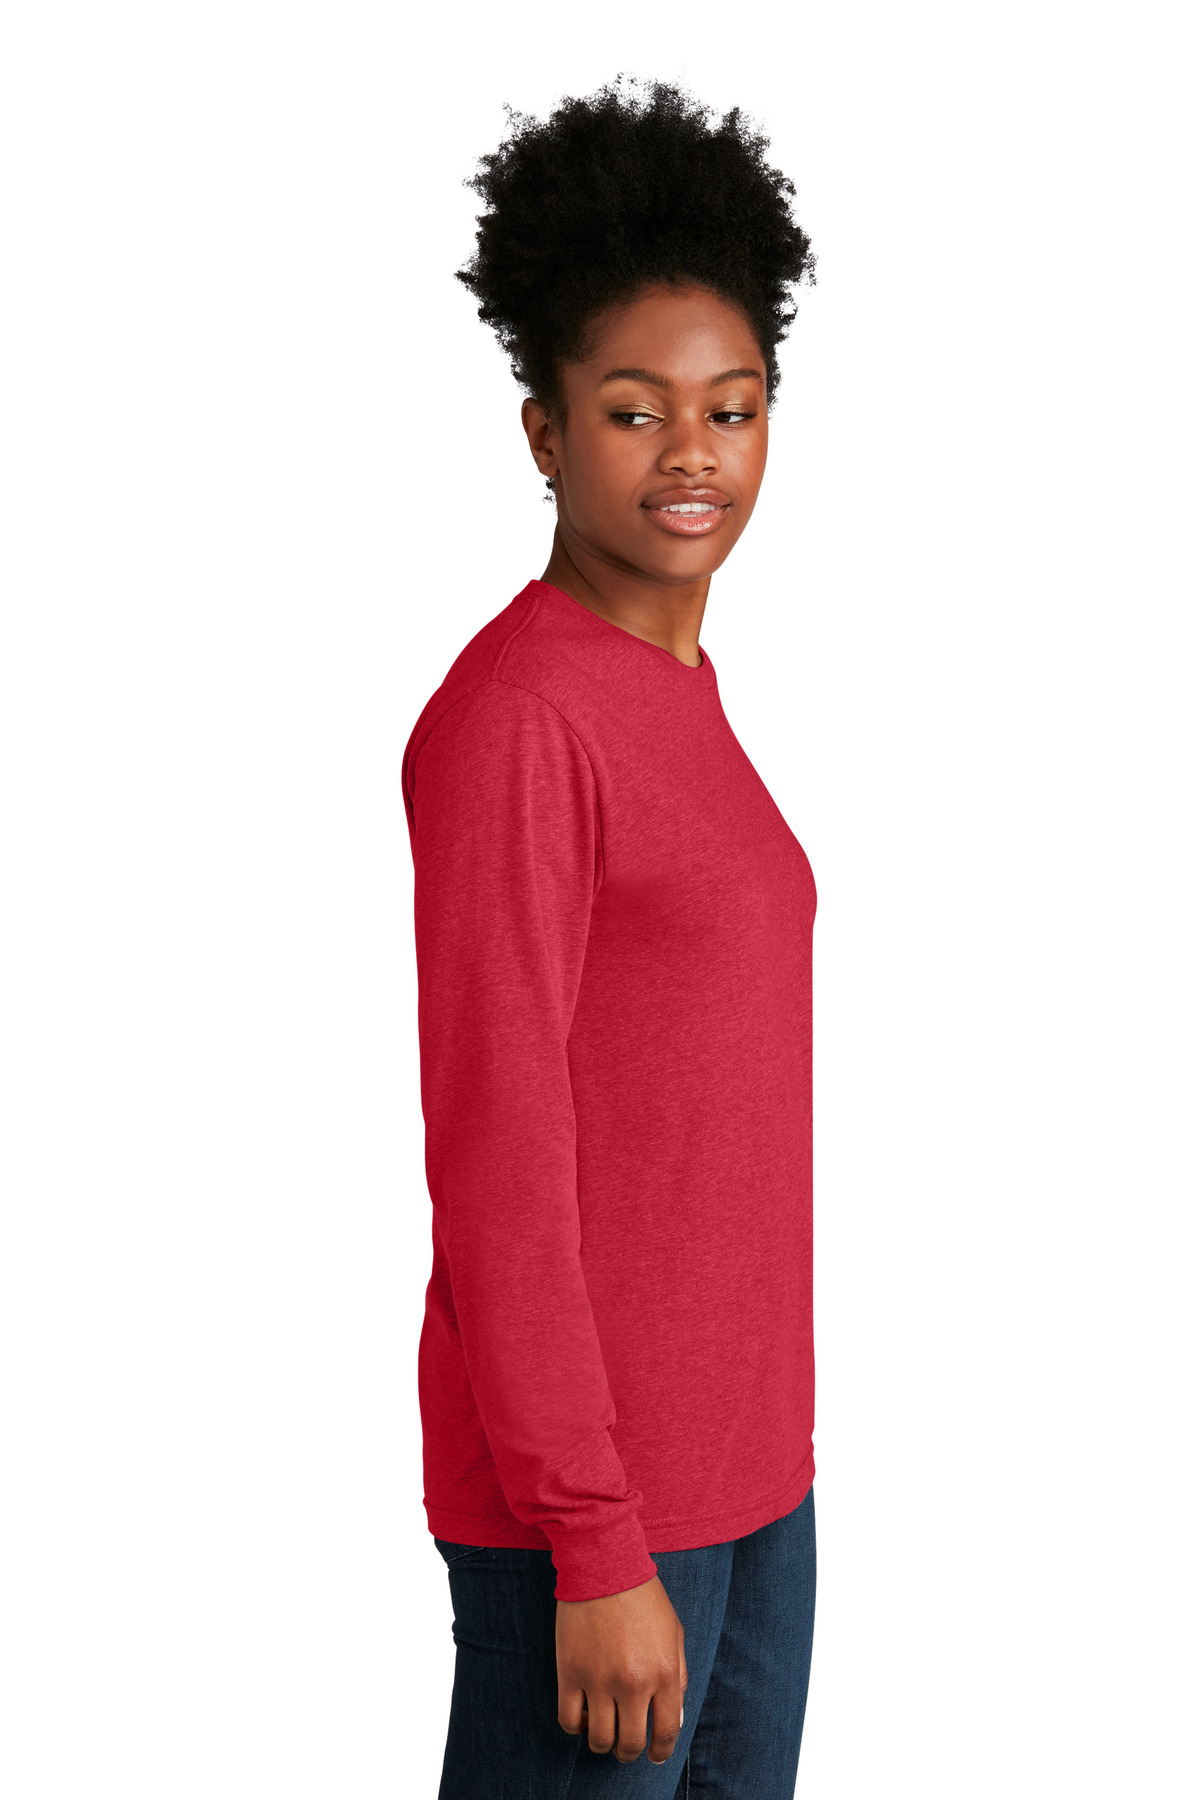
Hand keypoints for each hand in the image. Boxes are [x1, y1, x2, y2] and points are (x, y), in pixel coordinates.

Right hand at [555, 1572, 687, 1763]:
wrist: (604, 1564)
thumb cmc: (643, 1597)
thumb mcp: (673, 1634)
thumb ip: (677, 1679)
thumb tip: (672, 1720)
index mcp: (663, 1673)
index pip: (666, 1732)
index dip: (661, 1751)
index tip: (654, 1755)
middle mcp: (632, 1683)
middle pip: (629, 1743)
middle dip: (630, 1752)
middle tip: (627, 1747)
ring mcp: (598, 1680)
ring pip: (598, 1739)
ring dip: (603, 1743)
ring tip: (604, 1731)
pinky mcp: (570, 1672)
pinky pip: (568, 1720)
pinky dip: (576, 1727)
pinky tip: (582, 1716)